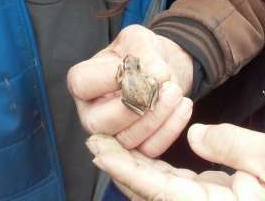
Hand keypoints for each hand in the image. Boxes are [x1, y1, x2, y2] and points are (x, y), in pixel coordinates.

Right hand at [67, 24, 192, 155]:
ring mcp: (110, 134)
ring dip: (156, 117)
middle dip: (136, 105)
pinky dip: (170, 129)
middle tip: (163, 85)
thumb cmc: (141, 51)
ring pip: (127, 139)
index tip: (139, 68)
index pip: (84, 85)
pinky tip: (183, 106)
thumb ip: (144, 53)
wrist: (160, 69)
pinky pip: (149, 148)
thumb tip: (157, 74)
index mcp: (82, 80)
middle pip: (101, 122)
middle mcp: (90, 111)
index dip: (110, 79)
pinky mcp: (134, 147)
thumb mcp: (138, 39)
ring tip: (176, 92)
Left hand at [86, 124, 264, 200]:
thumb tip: (196, 137)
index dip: (127, 171)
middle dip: (120, 167)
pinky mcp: (207, 198)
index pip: (159, 191)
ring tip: (109, 144)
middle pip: (149, 193)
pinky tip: (142, 152)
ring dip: (132, 166)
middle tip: (94, 141)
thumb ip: (236, 147)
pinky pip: (172, 185)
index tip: (100, 152)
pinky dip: (153, 168)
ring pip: (157, 189)